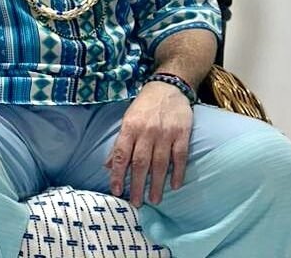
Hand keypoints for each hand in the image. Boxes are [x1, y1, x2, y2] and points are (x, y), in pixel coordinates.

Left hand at [106, 81, 192, 206]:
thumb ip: (119, 143)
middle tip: (136, 203)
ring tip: (154, 200)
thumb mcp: (127, 120)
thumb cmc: (144, 106)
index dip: (117, 174)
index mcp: (130, 128)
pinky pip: (180, 156)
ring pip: (160, 163)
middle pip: (140, 162)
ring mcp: (165, 133)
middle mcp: (146, 132)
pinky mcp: (182, 134)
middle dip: (137, 185)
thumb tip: (108, 165)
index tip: (116, 190)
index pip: (121, 154)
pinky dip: (178, 172)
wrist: (168, 87)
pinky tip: (174, 186)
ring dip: (157, 183)